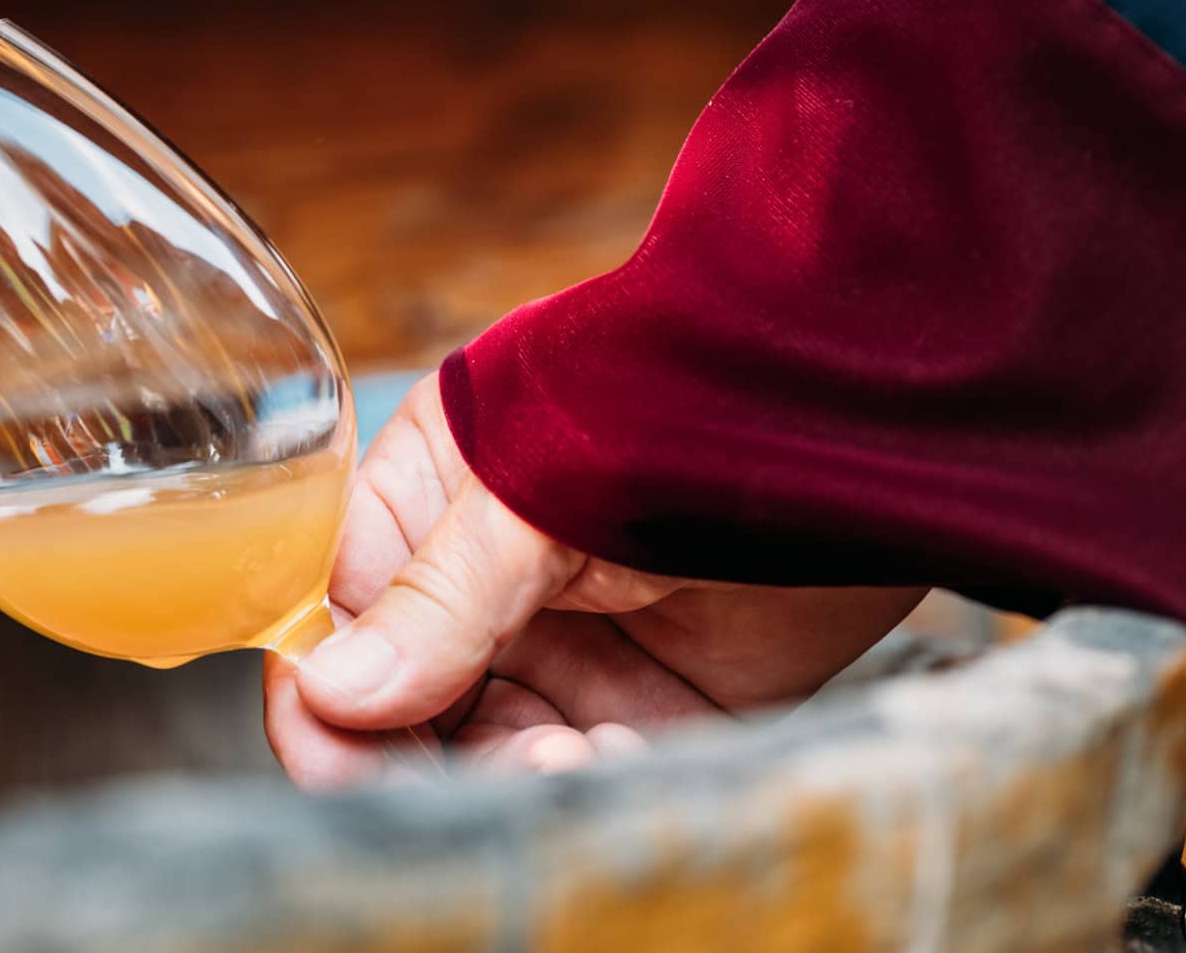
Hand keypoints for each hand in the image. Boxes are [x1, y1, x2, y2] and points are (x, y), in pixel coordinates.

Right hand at [264, 374, 923, 783]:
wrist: (860, 416)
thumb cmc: (676, 401)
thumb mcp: (534, 493)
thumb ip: (436, 597)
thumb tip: (326, 692)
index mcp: (426, 500)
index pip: (338, 618)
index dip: (327, 692)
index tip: (337, 748)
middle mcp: (482, 579)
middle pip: (400, 707)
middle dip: (422, 756)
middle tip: (480, 773)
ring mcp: (566, 645)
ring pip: (485, 754)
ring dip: (513, 775)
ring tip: (575, 759)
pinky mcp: (650, 707)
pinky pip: (580, 775)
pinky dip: (584, 784)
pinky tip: (614, 760)